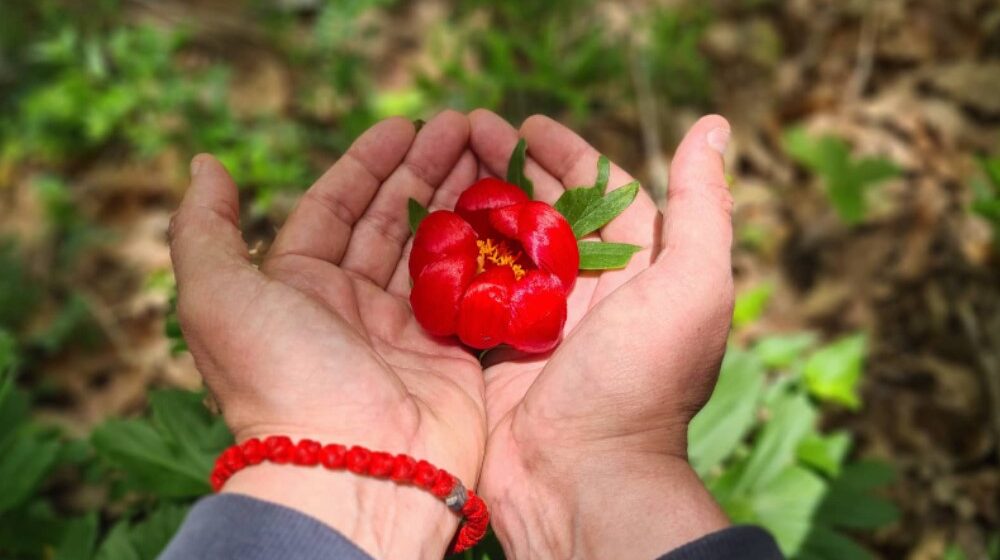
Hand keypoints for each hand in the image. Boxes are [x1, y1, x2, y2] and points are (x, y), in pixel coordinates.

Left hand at [168, 111, 486, 559]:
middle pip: (390, 220)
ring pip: (434, 246)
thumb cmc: (280, 377)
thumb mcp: (215, 297)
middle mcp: (351, 306)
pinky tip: (506, 208)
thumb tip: (204, 165)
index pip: (334, 207)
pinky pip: (470, 286)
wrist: (352, 469)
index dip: (366, 163)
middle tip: (459, 124)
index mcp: (297, 287)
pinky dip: (486, 247)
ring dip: (458, 197)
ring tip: (486, 149)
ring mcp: (404, 329)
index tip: (403, 124)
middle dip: (422, 169)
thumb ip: (203, 228)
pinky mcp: (451, 351)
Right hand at [468, 110, 734, 558]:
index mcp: (635, 276)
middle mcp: (586, 297)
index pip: (601, 196)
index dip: (568, 155)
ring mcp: (534, 325)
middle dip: (510, 170)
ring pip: (501, 248)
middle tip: (466, 131)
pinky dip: (447, 259)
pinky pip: (466, 292)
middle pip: (544, 216)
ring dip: (473, 205)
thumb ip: (702, 208)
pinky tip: (420, 227)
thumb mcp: (691, 287)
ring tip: (437, 164)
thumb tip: (715, 126)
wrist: (582, 479)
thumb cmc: (642, 382)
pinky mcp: (491, 352)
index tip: (528, 124)